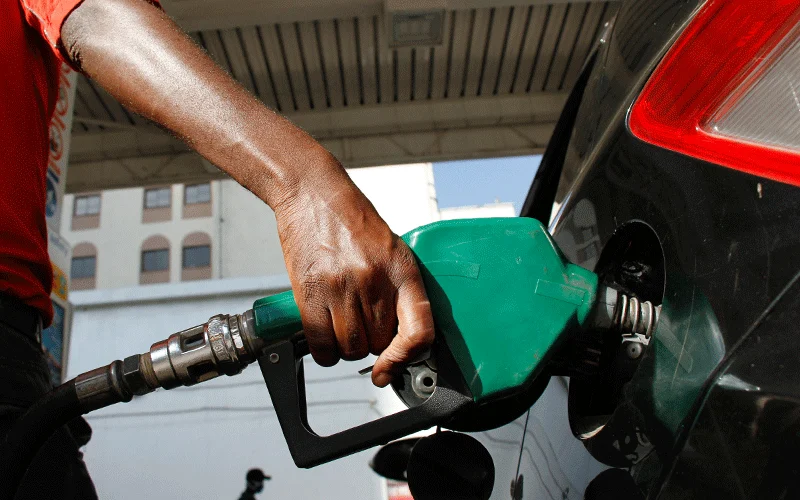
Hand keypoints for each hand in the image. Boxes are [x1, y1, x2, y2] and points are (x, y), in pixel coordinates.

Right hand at [274, 155, 434, 386]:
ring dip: (347, 346)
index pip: (419, 330)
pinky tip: (324, 330)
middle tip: (361, 321)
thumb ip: (398, 290)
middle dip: (372, 342)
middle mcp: (374, 281)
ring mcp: (341, 288)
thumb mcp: (391, 249)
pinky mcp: (310, 293)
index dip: (409, 357)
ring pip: (351, 349)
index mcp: (402, 270)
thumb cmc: (353, 221)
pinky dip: (324, 349)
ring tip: (342, 320)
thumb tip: (399, 338)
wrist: (313, 193)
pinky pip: (321, 346)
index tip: (394, 366)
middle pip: (379, 344)